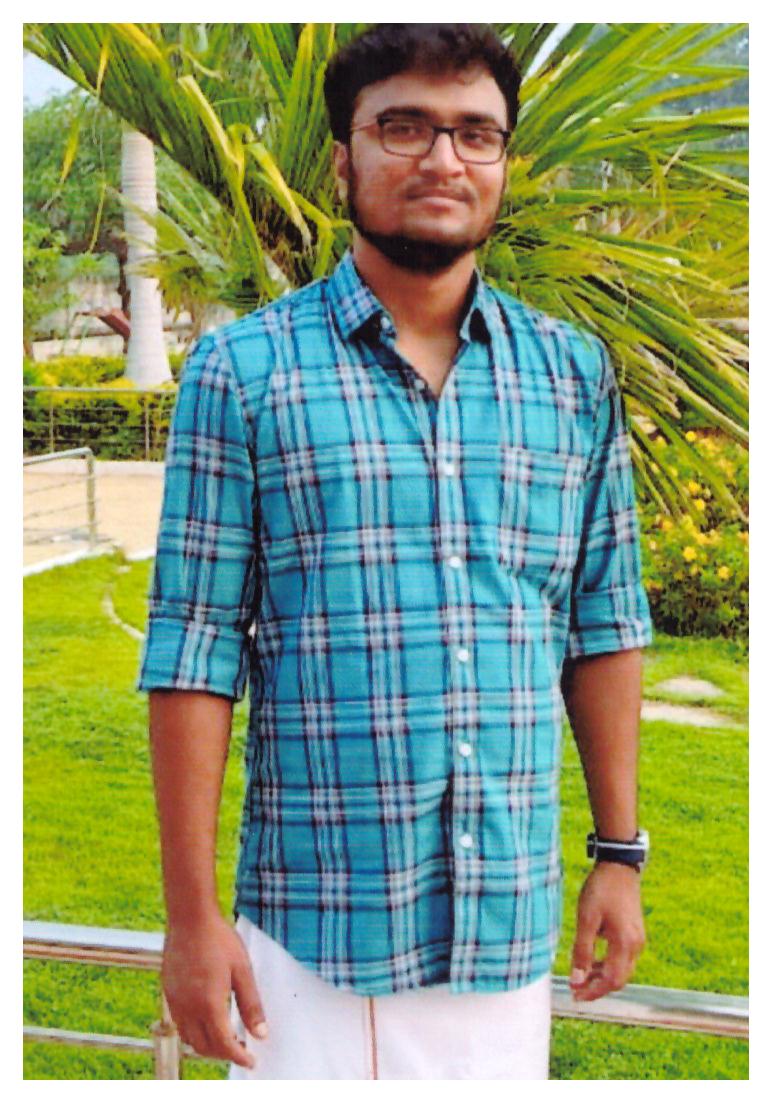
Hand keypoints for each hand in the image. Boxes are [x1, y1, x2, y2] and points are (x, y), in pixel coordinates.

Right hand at [162, 911, 266, 1068]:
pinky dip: (194, 1031)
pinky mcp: (168, 993)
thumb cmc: (218, 939)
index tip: (251, 1061)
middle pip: (204, 1047)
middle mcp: (188, 1008)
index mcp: (209, 1004)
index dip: (238, 1057)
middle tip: (241, 1049)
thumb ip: (251, 1005)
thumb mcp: (242, 970)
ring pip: (189, 1039)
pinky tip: (207, 1020)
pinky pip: (180, 1024)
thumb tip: (261, 1033)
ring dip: (207, 1045)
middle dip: (223, 1054)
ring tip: (226, 1037)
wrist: (190, 918)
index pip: (224, 1044)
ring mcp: (175, 1001)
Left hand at [569, 862, 645, 1001]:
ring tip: (581, 975)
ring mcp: (638, 939)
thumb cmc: (601, 890)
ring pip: (622, 970)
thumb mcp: (586, 920)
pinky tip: (593, 960)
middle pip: (619, 979)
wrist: (618, 867)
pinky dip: (608, 964)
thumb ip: (582, 951)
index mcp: (625, 944)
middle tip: (576, 990)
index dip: (593, 991)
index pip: (611, 980)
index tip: (576, 995)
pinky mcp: (635, 933)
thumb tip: (577, 979)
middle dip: (598, 988)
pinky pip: (623, 958)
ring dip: (602, 976)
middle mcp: (636, 946)